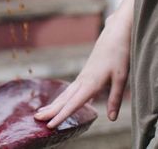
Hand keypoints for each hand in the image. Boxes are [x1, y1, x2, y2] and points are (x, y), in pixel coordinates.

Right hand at [34, 10, 130, 126]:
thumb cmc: (120, 54)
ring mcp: (83, 76)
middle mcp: (83, 80)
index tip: (50, 125)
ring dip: (54, 104)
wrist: (116, 32)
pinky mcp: (85, 74)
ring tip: (41, 113)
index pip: (73, 103)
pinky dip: (63, 98)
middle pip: (64, 98)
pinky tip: (61, 103)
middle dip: (51, 110)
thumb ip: (115, 98)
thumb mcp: (121, 78)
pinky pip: (70, 89)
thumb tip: (110, 118)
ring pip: (65, 93)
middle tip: (36, 119)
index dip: (61, 115)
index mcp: (91, 83)